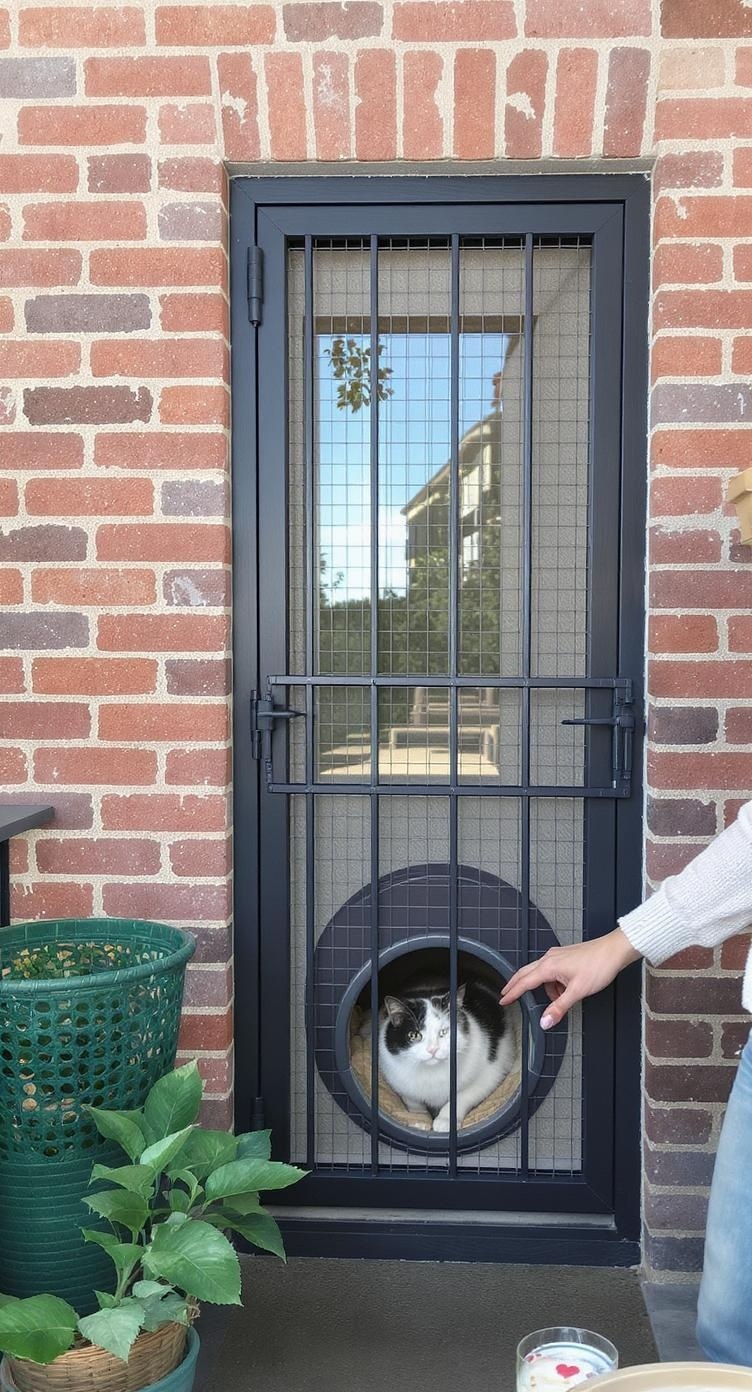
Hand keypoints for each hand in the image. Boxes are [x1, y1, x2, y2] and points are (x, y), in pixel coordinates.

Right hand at [499, 929, 640, 1029]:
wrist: (613, 951)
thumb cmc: (598, 966)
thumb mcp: (577, 992)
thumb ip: (559, 1007)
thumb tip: (545, 1021)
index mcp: (549, 966)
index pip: (525, 982)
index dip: (513, 992)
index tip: (503, 999)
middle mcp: (550, 958)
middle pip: (526, 973)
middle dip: (517, 985)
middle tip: (507, 994)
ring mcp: (558, 956)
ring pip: (542, 974)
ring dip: (545, 989)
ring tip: (559, 1000)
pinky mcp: (565, 957)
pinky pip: (552, 971)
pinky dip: (555, 983)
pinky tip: (566, 990)